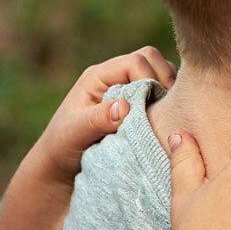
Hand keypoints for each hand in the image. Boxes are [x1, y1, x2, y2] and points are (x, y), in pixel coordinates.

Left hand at [22, 46, 177, 185]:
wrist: (60, 169)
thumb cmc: (62, 148)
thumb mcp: (74, 133)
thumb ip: (98, 119)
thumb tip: (124, 107)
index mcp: (98, 76)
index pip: (136, 61)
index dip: (151, 78)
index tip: (156, 104)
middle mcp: (114, 79)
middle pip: (151, 60)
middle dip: (165, 78)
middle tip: (169, 107)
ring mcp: (126, 91)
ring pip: (159, 74)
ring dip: (168, 90)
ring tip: (169, 114)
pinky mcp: (136, 106)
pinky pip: (160, 94)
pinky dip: (168, 103)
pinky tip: (167, 122)